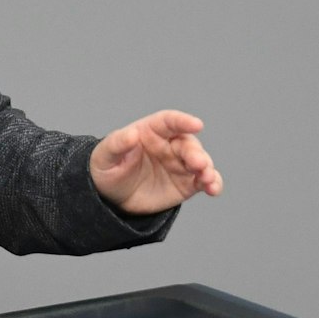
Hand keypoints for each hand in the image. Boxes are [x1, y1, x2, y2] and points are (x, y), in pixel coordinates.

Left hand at [89, 110, 222, 214]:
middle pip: (188, 144)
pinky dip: (212, 183)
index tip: (197, 124)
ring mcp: (180, 164)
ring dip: (207, 169)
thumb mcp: (105, 156)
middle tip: (199, 164)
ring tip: (208, 179)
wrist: (111, 197)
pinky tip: (213, 189)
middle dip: (196, 153)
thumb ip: (117, 144)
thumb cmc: (107, 169)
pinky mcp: (186, 183)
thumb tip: (131, 134)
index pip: (169, 121)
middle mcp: (169, 145)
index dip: (183, 121)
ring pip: (200, 162)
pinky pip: (204, 181)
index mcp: (151, 131)